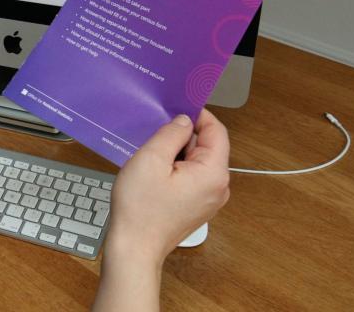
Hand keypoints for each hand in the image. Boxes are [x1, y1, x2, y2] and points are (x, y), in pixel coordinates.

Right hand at [108, 108, 230, 264]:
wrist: (135, 248)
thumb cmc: (140, 207)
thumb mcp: (150, 159)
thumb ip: (171, 134)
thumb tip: (184, 120)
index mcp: (213, 173)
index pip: (216, 131)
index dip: (197, 114)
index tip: (176, 105)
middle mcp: (219, 186)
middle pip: (208, 146)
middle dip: (184, 134)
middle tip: (156, 129)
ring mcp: (210, 199)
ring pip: (198, 161)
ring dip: (178, 151)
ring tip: (152, 153)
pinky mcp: (198, 206)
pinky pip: (193, 177)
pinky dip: (177, 167)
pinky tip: (155, 170)